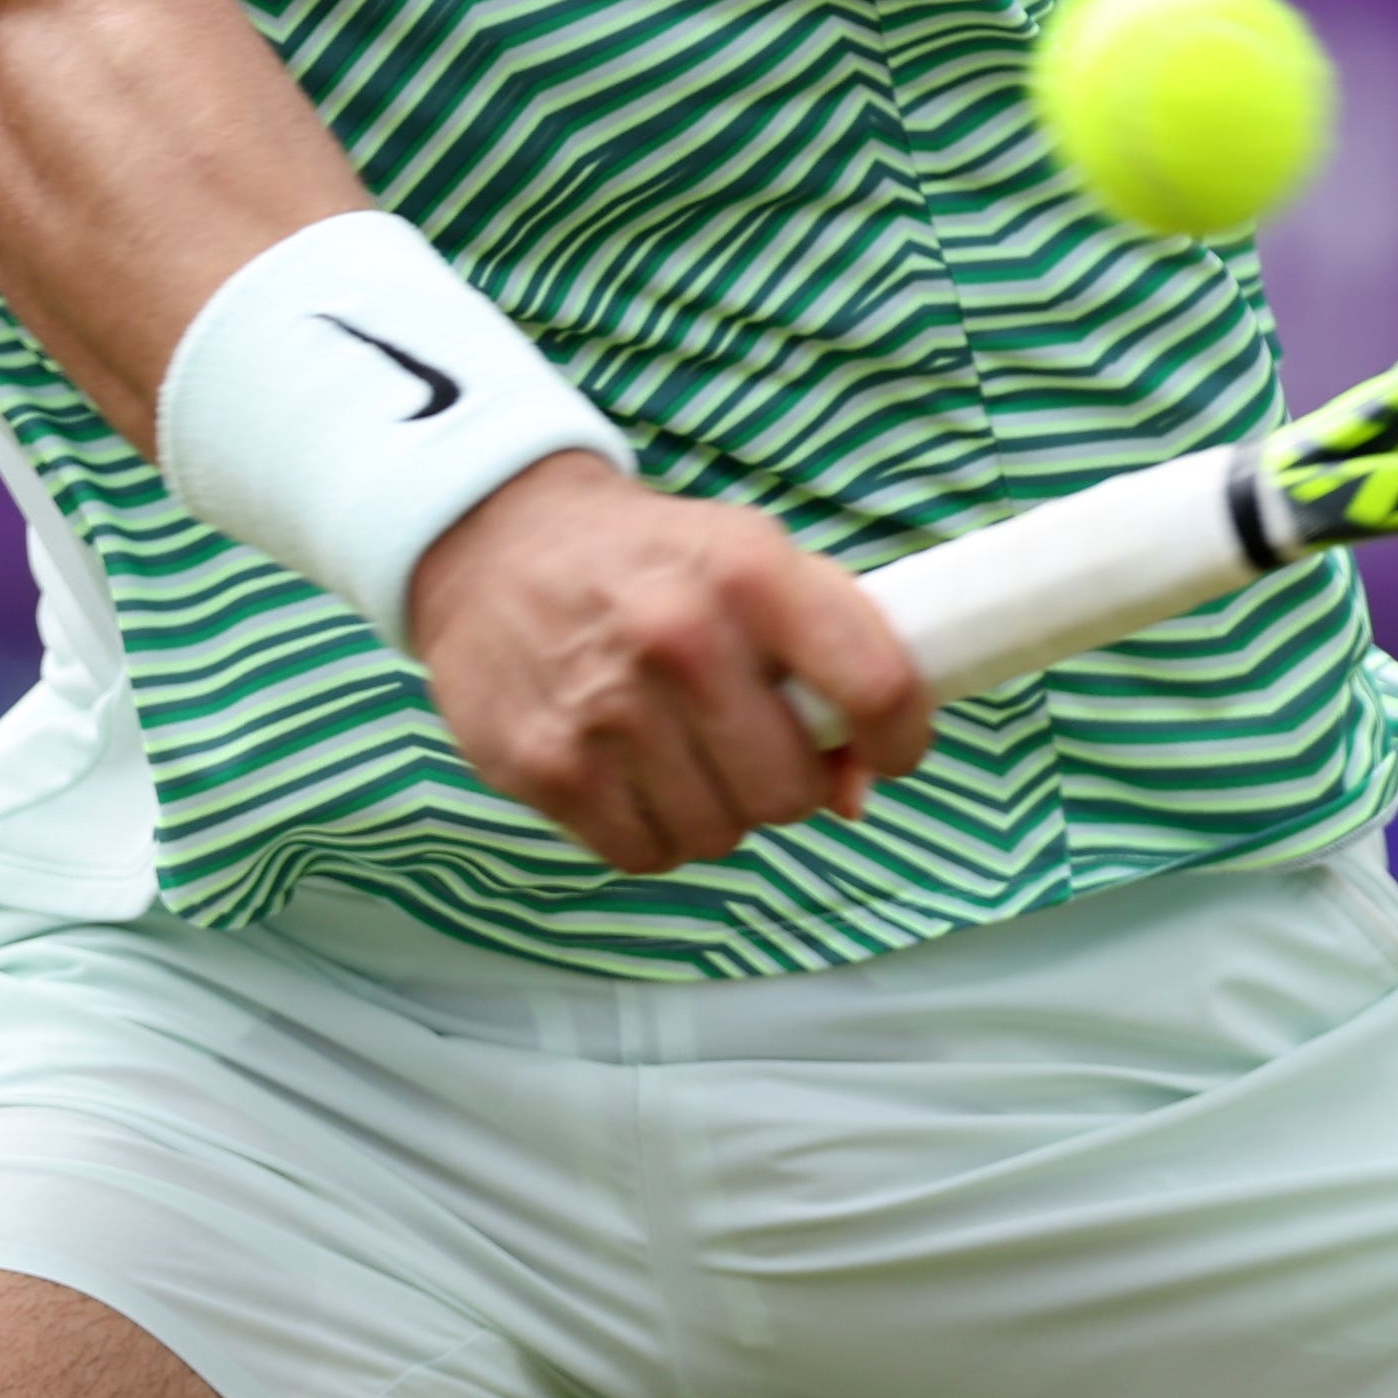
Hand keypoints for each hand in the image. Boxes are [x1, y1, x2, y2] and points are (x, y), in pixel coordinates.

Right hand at [406, 456, 932, 873]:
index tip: (890, 750)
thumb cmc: (651, 560)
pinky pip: (647, 854)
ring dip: (720, 809)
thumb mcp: (751, 559)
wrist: (496, 542)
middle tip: (761, 748)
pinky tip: (638, 774)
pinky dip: (655, 830)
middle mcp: (679, 638)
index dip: (901, 739)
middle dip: (791, 782)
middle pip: (791, 790)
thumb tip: (860, 788)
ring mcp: (608, 710)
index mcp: (749, 573)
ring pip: (721, 833)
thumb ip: (828, 650)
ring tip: (689, 752)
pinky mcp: (548, 766)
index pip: (874, 688)